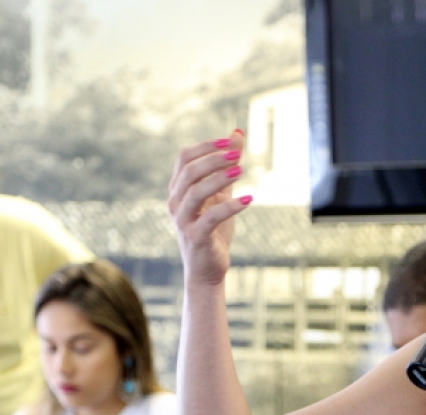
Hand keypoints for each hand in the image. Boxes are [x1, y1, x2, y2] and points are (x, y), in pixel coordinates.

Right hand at [167, 131, 248, 286]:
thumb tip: (237, 134)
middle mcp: (175, 203)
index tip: (230, 142)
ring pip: (195, 192)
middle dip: (214, 159)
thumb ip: (227, 166)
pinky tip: (249, 199)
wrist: (208, 269)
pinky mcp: (196, 237)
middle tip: (237, 155)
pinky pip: (211, 217)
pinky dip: (230, 206)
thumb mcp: (222, 195)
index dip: (206, 147)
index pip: (184, 158)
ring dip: (219, 178)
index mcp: (179, 190)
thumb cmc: (214, 230)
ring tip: (241, 171)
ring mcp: (183, 220)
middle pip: (189, 171)